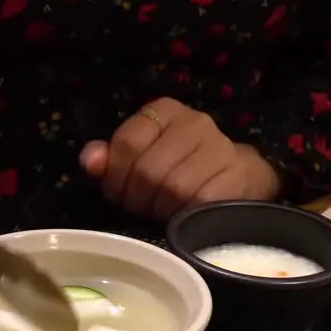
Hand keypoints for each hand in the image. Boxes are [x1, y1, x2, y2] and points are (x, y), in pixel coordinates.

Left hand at [79, 98, 281, 219]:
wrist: (239, 180)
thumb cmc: (181, 169)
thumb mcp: (142, 158)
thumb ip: (113, 158)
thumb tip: (90, 161)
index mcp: (165, 111)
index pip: (127, 143)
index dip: (116, 177)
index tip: (120, 195)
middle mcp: (194, 122)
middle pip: (147, 169)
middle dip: (137, 199)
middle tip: (142, 209)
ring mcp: (220, 146)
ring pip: (173, 187)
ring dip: (162, 210)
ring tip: (163, 214)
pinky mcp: (238, 174)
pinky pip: (200, 201)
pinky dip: (187, 216)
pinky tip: (186, 218)